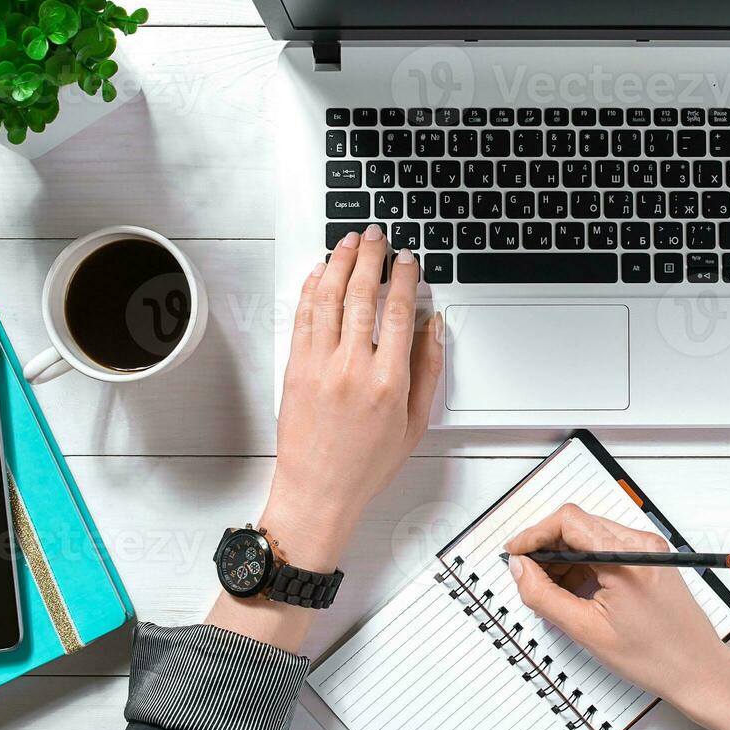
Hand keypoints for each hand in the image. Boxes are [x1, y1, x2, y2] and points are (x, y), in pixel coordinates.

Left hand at [208, 226, 440, 652]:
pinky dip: (309, 289)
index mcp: (389, 381)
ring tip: (347, 243)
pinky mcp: (294, 369)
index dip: (404, 277)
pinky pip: (302, 317)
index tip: (407, 261)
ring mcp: (319, 365)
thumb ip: (429, 369)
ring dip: (337, 263)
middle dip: (369, 258)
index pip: (399, 311)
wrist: (319, 491)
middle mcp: (352, 368)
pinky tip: (317, 273)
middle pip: (360, 295)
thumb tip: (434, 326)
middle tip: (375, 237)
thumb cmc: (367, 465)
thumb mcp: (416, 422)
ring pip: (327, 298)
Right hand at [506, 504, 729, 729]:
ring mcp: (647, 550)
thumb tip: (520, 569)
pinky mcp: (649, 559)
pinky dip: (583, 566)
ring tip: (555, 594)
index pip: (568, 521)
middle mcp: (640, 544)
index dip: (534, 534)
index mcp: (626, 557)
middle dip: (547, 549)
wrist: (697, 671)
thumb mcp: (586, 631)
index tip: (515, 553)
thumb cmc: (656, 657)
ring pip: (589, 537)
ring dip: (564, 559)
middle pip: (577, 525)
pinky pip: (605, 549)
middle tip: (528, 577)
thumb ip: (544, 596)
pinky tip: (577, 593)